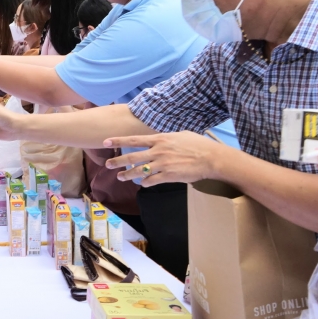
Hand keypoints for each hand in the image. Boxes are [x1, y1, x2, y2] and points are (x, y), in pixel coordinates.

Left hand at [103, 131, 222, 186]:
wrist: (211, 158)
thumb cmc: (198, 145)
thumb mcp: (180, 135)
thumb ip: (166, 138)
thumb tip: (159, 139)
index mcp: (160, 139)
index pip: (134, 140)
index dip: (119, 141)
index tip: (106, 142)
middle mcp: (158, 151)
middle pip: (132, 157)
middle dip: (118, 161)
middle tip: (108, 165)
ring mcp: (162, 164)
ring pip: (139, 170)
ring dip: (128, 174)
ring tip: (121, 177)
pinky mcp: (168, 176)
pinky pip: (151, 180)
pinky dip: (145, 182)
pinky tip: (142, 183)